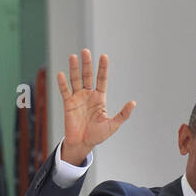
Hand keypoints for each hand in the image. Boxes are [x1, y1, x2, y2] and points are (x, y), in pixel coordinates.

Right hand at [57, 49, 135, 164]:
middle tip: (86, 51)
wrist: (83, 144)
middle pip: (87, 76)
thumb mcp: (113, 125)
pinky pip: (65, 91)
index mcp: (100, 98)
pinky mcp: (68, 104)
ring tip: (73, 57)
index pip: (101, 79)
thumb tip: (133, 103)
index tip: (104, 56)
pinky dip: (63, 83)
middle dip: (87, 64)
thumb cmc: (98, 135)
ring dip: (74, 69)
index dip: (103, 68)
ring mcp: (78, 98)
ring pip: (75, 80)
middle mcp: (88, 95)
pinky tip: (61, 74)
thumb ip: (123, 114)